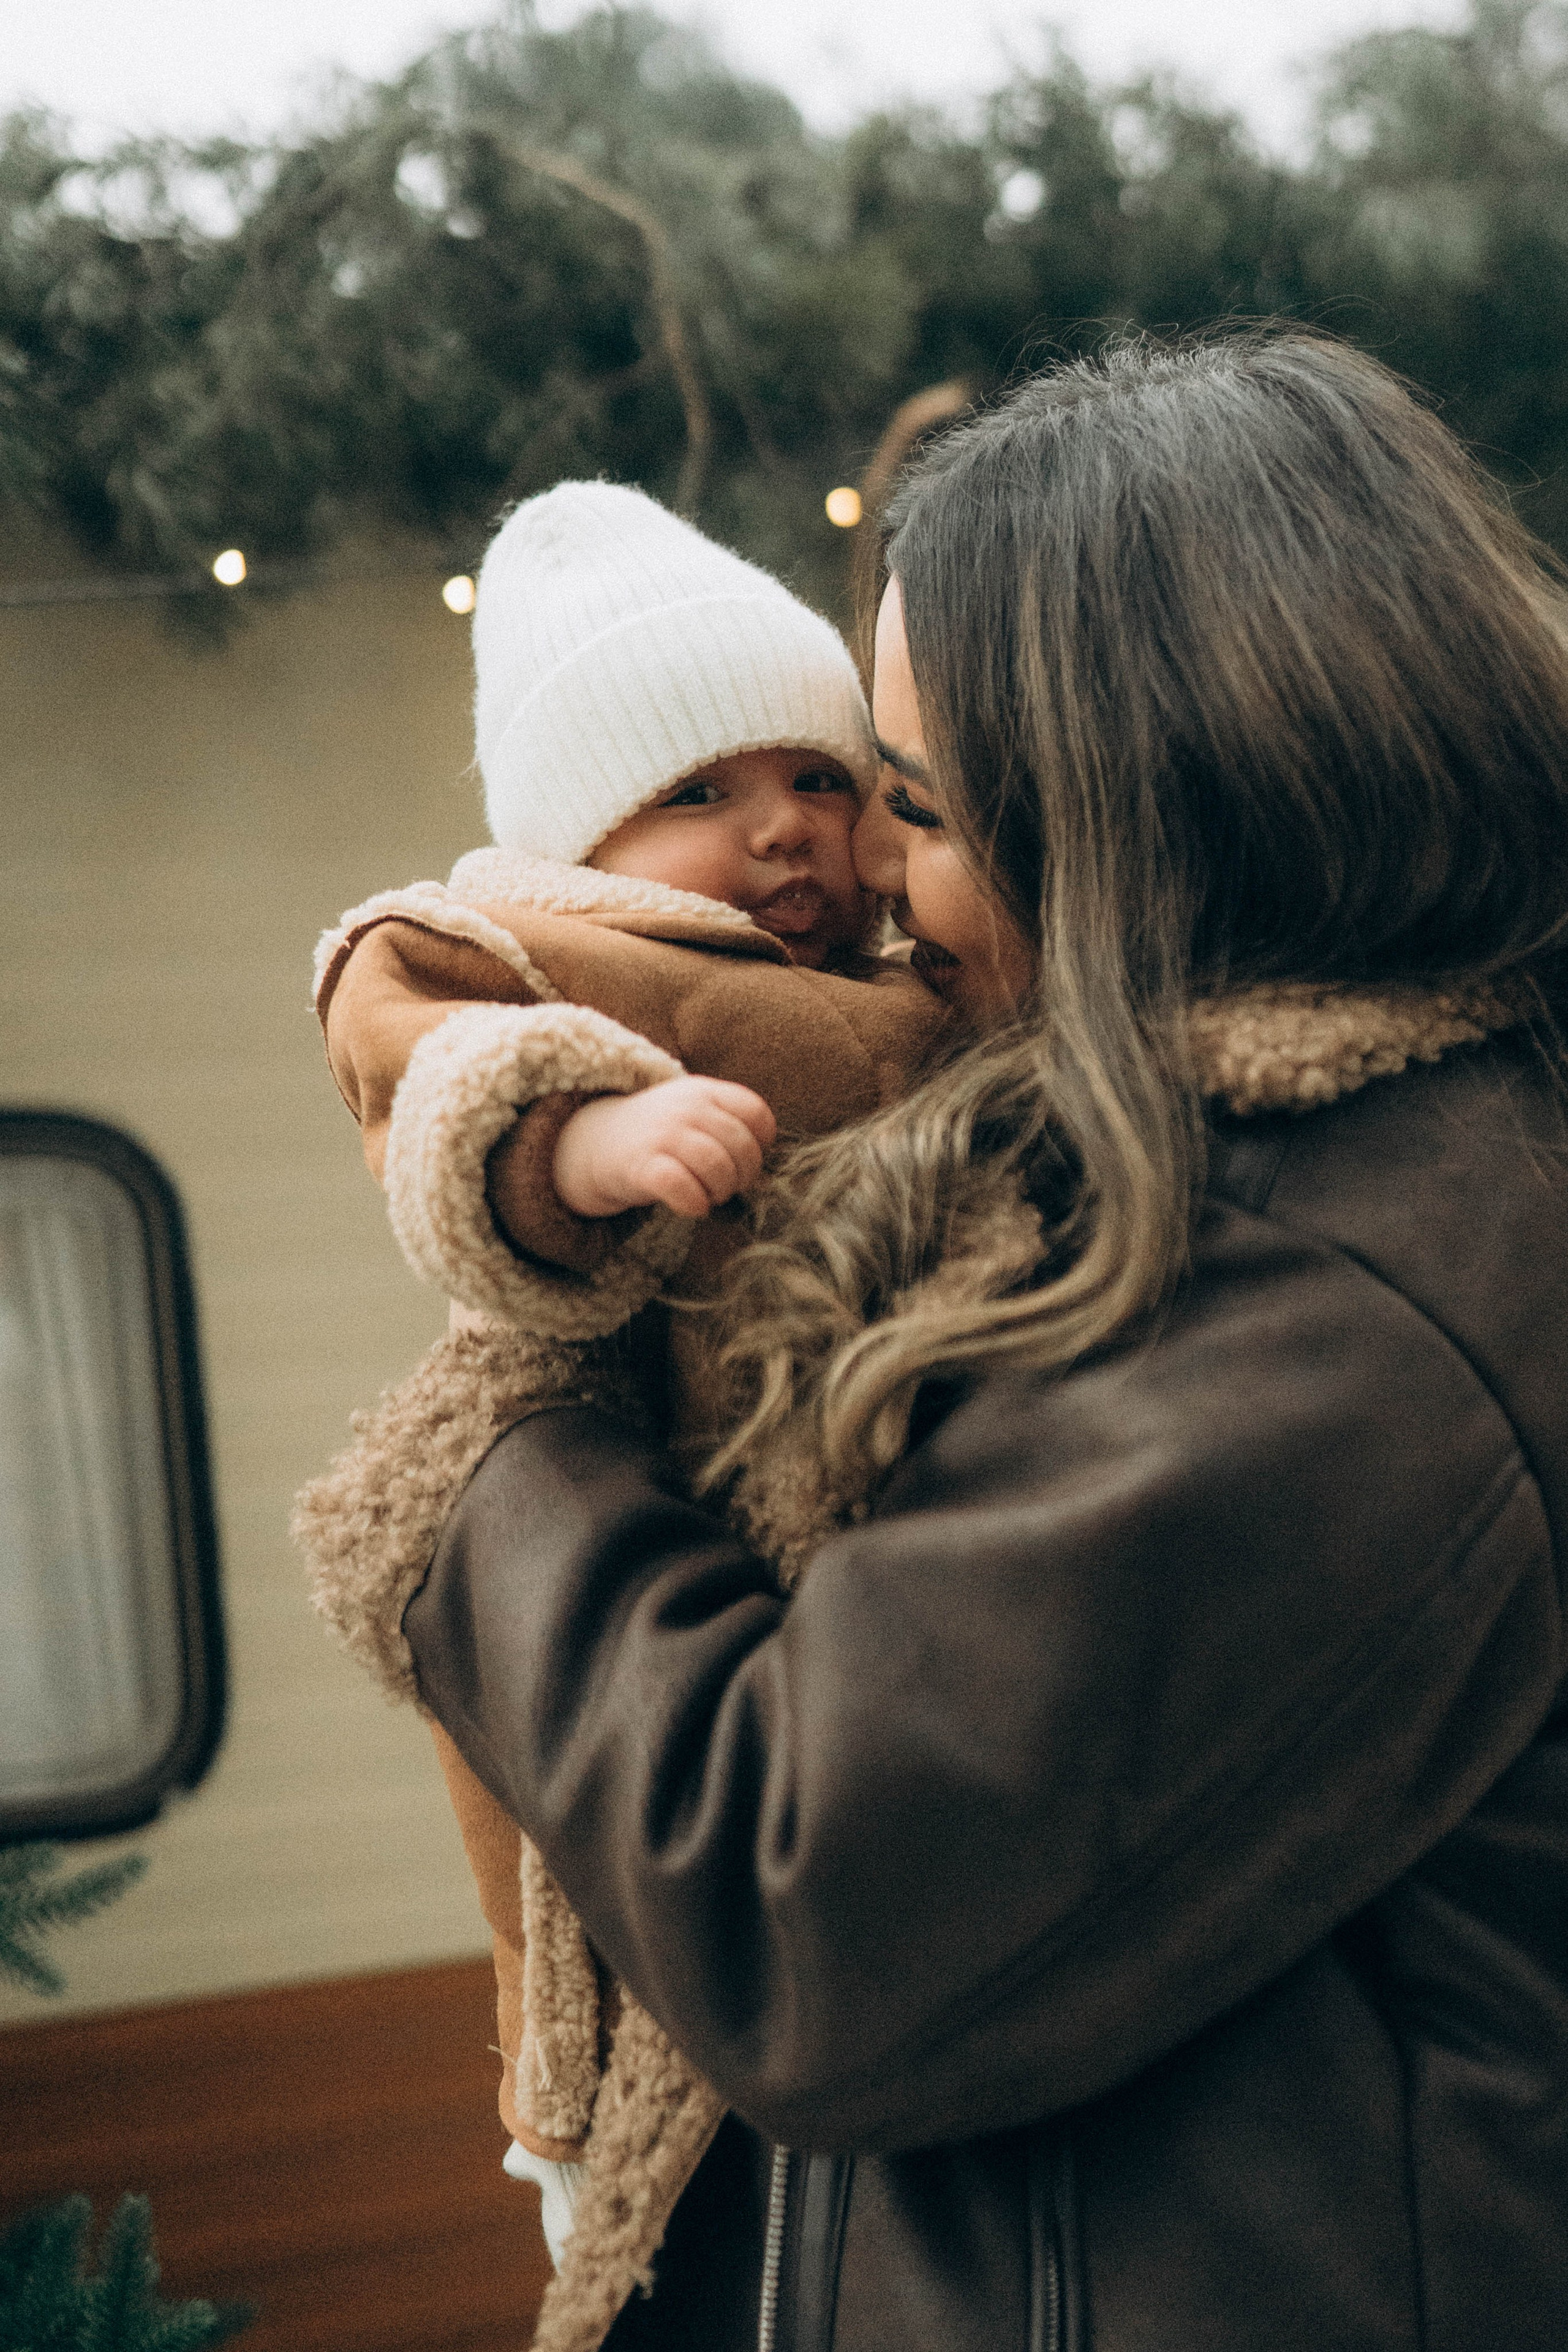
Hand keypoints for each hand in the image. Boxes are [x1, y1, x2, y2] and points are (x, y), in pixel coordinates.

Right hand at [553, 1077, 776, 1218]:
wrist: (596, 1142)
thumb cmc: (659, 1134)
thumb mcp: (694, 1113)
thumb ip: (729, 1128)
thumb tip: (765, 1175)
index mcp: (704, 1090)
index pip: (756, 1113)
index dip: (761, 1143)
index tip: (744, 1158)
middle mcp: (686, 1108)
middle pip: (742, 1147)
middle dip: (743, 1176)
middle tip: (727, 1185)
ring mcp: (663, 1135)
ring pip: (718, 1167)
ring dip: (721, 1191)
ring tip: (709, 1195)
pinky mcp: (643, 1166)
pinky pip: (684, 1188)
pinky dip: (696, 1204)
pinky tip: (692, 1206)